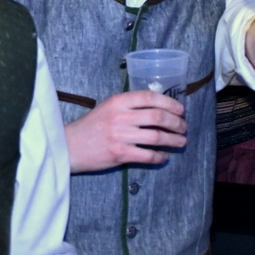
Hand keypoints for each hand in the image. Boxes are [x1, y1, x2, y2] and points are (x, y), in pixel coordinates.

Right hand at [64, 90, 185, 172]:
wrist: (70, 146)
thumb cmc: (91, 127)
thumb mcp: (108, 108)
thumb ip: (129, 106)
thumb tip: (158, 108)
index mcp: (118, 101)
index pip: (150, 97)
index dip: (169, 103)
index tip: (180, 110)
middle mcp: (121, 116)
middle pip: (158, 116)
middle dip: (176, 122)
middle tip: (183, 127)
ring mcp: (121, 136)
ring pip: (156, 136)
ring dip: (173, 140)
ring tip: (181, 142)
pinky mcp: (120, 154)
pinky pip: (148, 155)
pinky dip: (160, 156)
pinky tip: (164, 156)